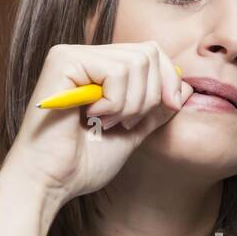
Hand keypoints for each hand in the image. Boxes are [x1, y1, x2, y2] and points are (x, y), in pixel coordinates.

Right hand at [3, 41, 193, 212]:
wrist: (50, 182)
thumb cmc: (82, 164)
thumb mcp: (132, 133)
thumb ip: (156, 109)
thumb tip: (186, 86)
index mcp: (100, 69)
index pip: (151, 52)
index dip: (168, 79)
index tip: (169, 108)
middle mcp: (85, 56)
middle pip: (148, 52)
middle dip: (150, 95)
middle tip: (125, 122)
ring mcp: (72, 55)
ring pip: (136, 62)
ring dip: (131, 103)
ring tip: (106, 122)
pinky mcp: (63, 60)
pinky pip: (116, 71)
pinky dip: (114, 102)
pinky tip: (91, 116)